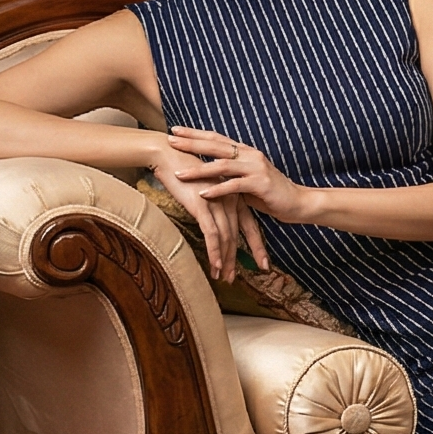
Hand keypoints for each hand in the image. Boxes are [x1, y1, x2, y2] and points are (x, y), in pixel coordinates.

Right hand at [146, 136, 270, 282]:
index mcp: (234, 197)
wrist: (169, 154)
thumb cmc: (183, 171)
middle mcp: (231, 201)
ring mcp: (219, 203)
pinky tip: (216, 265)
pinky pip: (212, 233)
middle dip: (241, 259)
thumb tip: (212, 221)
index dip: (257, 246)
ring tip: (225, 277)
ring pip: (227, 238)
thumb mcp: (203, 191)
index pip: (249, 225)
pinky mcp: (203, 206)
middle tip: (239, 279)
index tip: (263, 264)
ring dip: (227, 260)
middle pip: (240, 235)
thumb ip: (212, 206)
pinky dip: (215, 251)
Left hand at [168, 127, 314, 221]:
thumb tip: (208, 174)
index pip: (217, 139)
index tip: (175, 130)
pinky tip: (203, 194)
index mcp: (246, 152)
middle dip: (191, 143)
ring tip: (179, 172)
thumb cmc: (271, 193)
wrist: (298, 202)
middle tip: (171, 140)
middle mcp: (251, 155)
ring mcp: (256, 168)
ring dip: (199, 169)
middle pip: (216, 146)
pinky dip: (218, 190)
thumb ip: (230, 174)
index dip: (196, 134)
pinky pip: (234, 186)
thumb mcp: (247, 180)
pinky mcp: (260, 184)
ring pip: (222, 166)